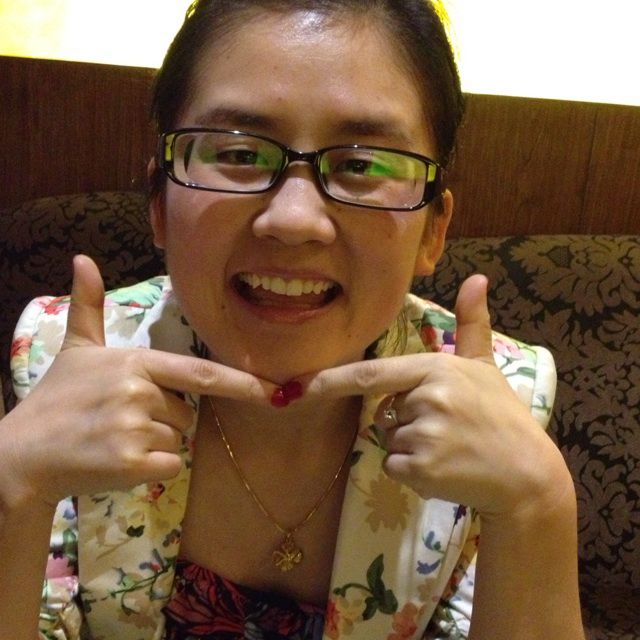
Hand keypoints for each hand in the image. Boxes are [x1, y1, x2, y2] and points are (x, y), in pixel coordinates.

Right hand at [3, 255, 274, 505]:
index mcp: (136, 362)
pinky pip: (170, 466)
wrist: (20, 454)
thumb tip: (82, 259)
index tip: (276, 390)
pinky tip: (117, 460)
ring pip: (178, 441)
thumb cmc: (56, 399)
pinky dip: (152, 469)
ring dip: (155, 445)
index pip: (201, 374)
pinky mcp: (132, 464)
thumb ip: (88, 306)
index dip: (242, 382)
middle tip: (120, 420)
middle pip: (187, 413)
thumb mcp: (76, 349)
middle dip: (164, 419)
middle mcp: (140, 392)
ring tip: (114, 438)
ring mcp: (136, 428)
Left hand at [304, 275, 566, 518]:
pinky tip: (446, 468)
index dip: (332, 380)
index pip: (372, 374)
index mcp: (435, 368)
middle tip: (448, 427)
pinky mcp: (421, 470)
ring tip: (451, 448)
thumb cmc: (503, 415)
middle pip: (383, 412)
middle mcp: (426, 398)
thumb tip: (477, 278)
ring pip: (388, 441)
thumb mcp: (486, 366)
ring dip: (410, 448)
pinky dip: (411, 473)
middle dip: (403, 420)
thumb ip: (472, 324)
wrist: (528, 473)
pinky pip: (394, 467)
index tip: (300, 386)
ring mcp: (422, 435)